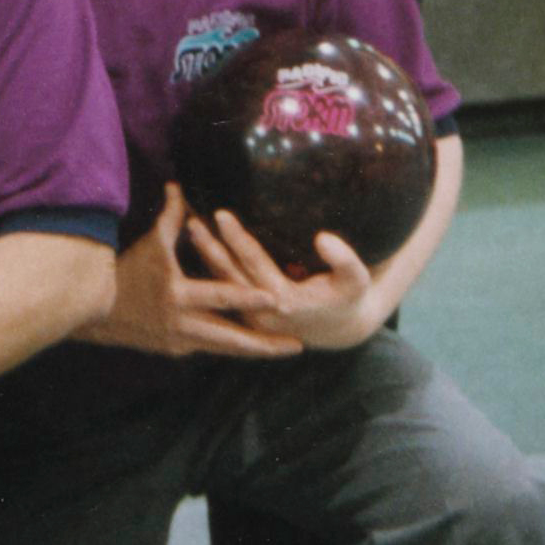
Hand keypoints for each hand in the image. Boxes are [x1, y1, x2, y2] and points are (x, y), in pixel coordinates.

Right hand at [84, 187, 300, 359]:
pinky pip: (210, 348)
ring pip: (225, 349)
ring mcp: (180, 341)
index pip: (220, 296)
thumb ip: (169, 218)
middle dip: (266, 344)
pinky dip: (231, 347)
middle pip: (232, 339)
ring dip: (255, 350)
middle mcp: (183, 323)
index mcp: (178, 294)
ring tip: (284, 349)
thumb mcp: (149, 244)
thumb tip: (178, 186)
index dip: (249, 298)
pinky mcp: (176, 350)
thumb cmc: (126, 270)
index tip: (277, 299)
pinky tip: (252, 347)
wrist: (96, 310)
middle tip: (298, 345)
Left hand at [184, 206, 383, 351]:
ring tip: (188, 227)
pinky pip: (224, 291)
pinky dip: (211, 268)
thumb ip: (344, 259)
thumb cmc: (347, 298)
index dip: (237, 239)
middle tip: (191, 219)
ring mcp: (251, 318)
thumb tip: (323, 238)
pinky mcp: (246, 318)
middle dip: (209, 246)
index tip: (220, 214)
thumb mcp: (356, 280)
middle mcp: (261, 313)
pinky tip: (200, 247)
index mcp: (284, 302)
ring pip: (222, 283)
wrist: (340, 330)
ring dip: (205, 256)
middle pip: (228, 274)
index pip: (254, 264)